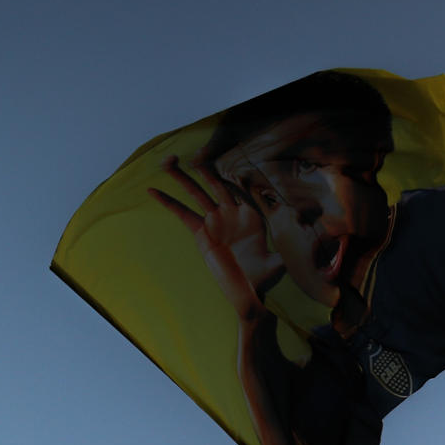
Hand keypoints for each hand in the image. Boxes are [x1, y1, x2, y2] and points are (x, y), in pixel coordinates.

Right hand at [149, 156, 283, 319]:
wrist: (247, 290)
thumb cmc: (264, 278)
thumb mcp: (275, 265)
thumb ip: (279, 257)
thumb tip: (291, 257)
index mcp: (251, 214)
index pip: (241, 188)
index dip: (233, 174)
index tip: (225, 163)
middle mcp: (232, 213)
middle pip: (215, 184)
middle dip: (203, 169)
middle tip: (191, 153)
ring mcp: (215, 221)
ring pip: (197, 194)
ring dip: (182, 177)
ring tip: (167, 161)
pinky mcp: (201, 232)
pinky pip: (183, 214)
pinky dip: (169, 202)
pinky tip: (153, 190)